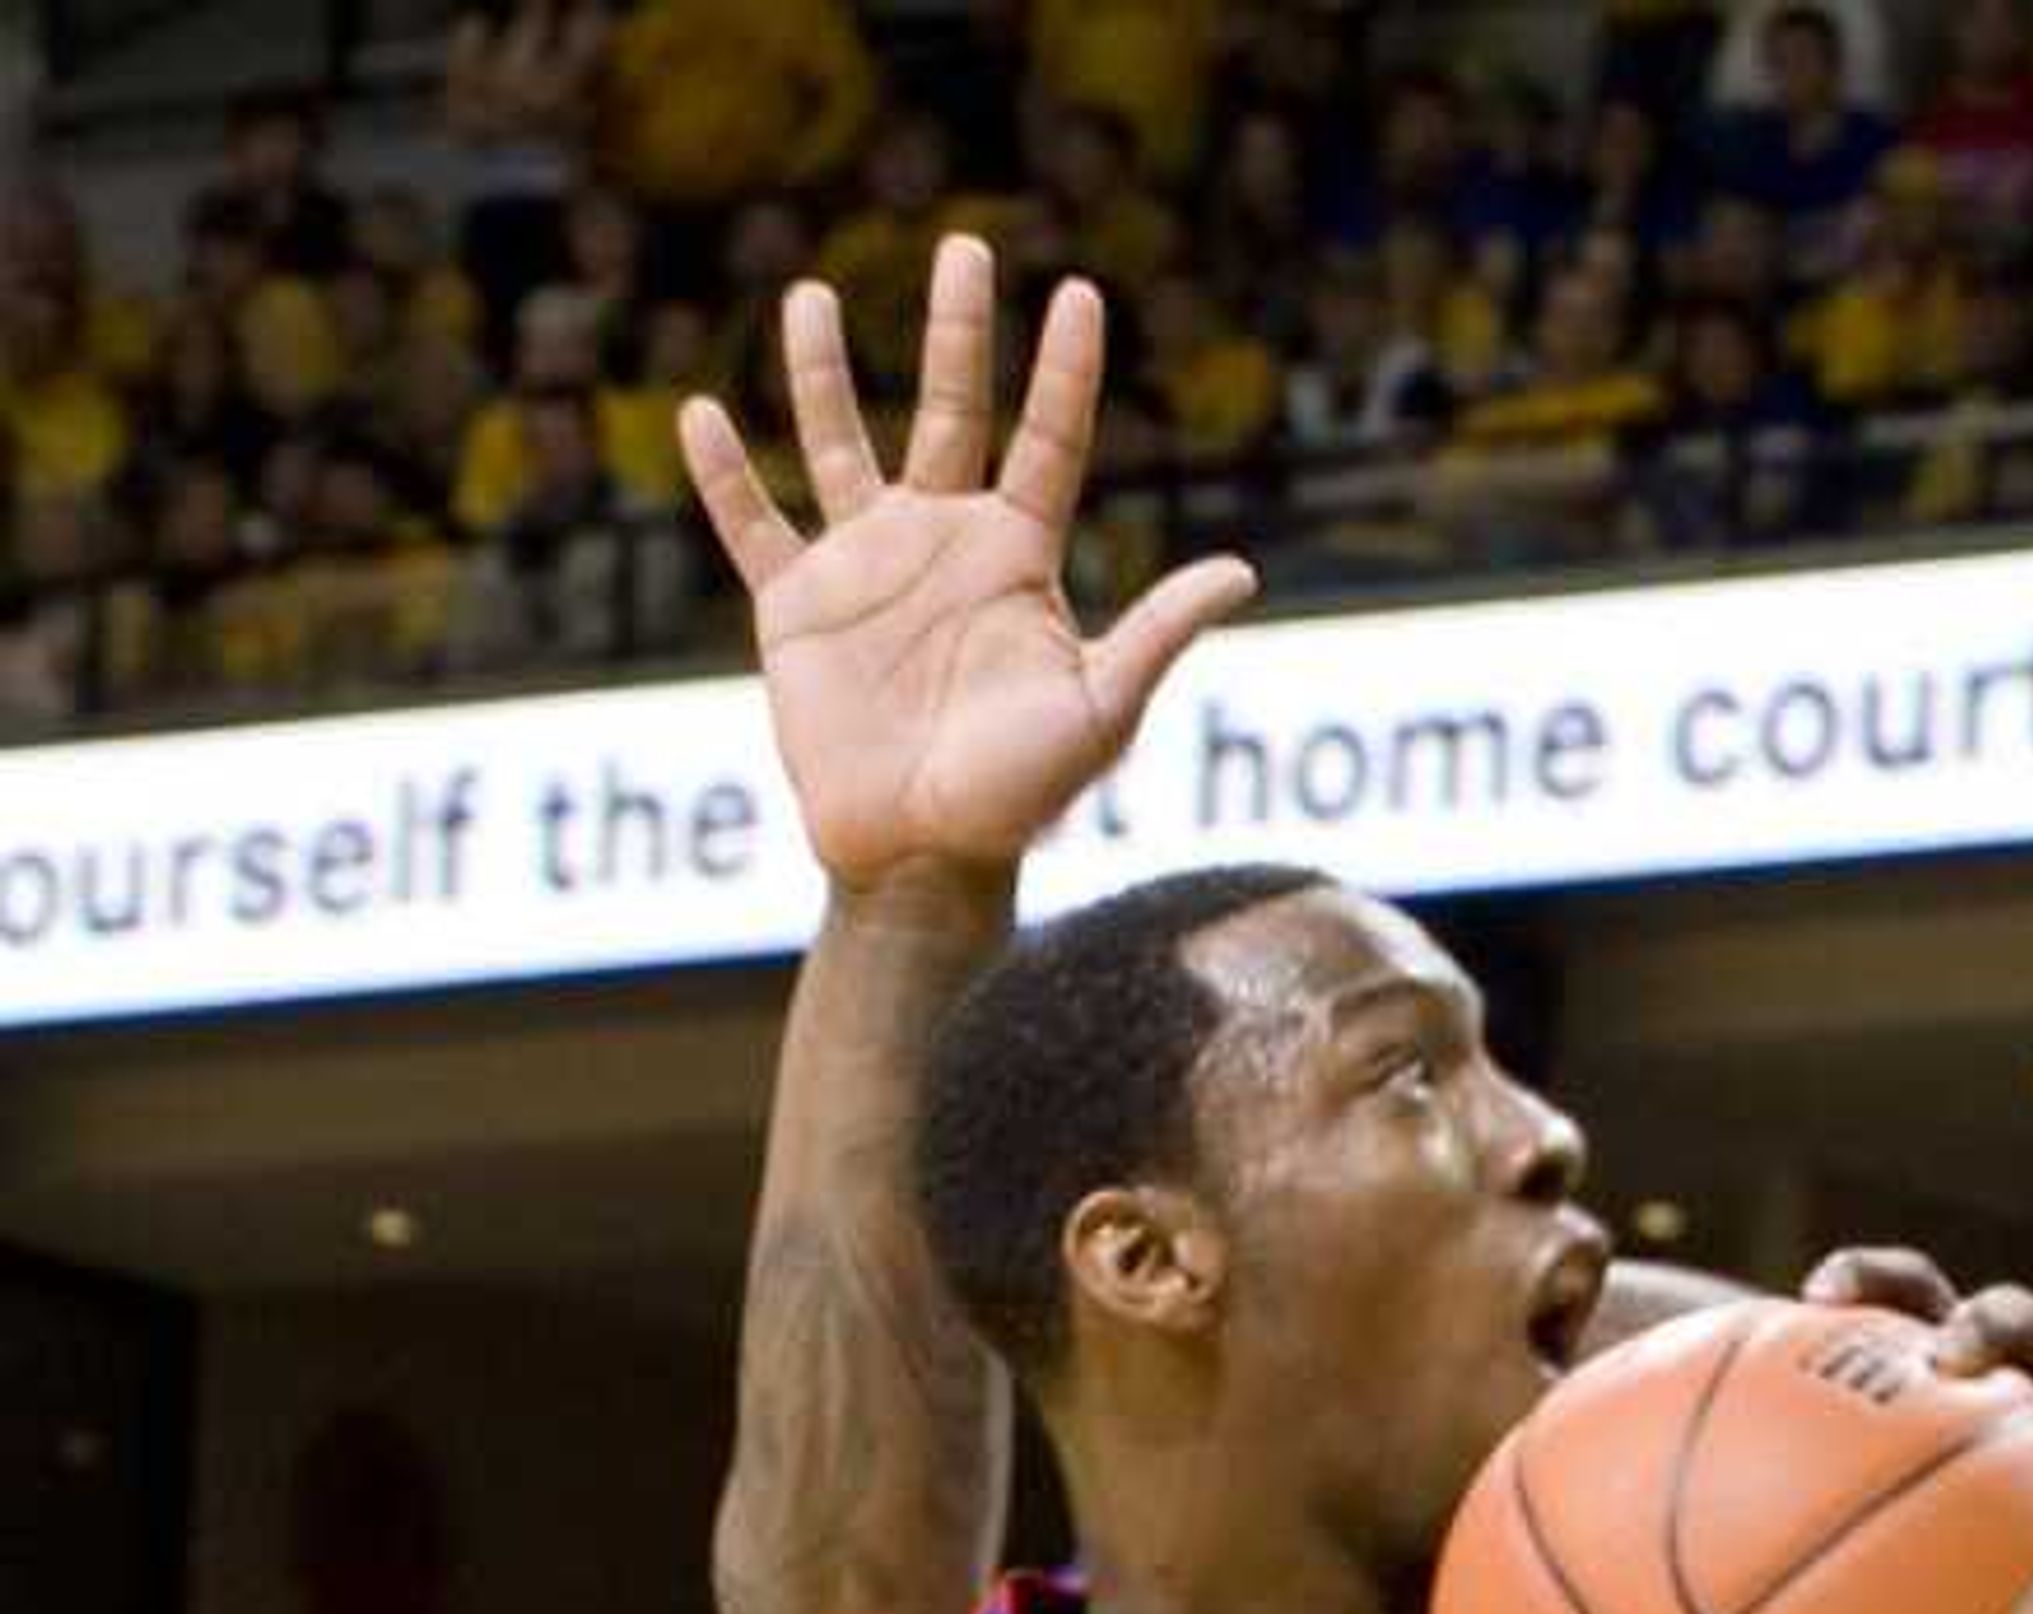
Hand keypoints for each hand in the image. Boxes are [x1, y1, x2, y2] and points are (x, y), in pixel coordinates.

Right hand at [681, 235, 1253, 890]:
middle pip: (952, 409)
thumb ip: (1159, 633)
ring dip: (824, 372)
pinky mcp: (797, 607)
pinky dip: (723, 476)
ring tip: (811, 295)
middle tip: (966, 246)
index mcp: (1016, 558)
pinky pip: (753, 525)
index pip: (1050, 442)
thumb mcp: (1101, 711)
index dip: (1066, 372)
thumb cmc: (1019, 798)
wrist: (922, 858)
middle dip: (959, 330)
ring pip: (840, 443)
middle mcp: (942, 543)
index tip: (1081, 294)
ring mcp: (866, 568)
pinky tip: (700, 412)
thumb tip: (1242, 571)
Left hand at [1802, 1246, 2032, 1554]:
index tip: (1815, 1293)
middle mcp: (2026, 1364)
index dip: (1869, 1278)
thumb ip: (1796, 1491)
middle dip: (1983, 1333)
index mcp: (1950, 1346)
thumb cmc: (1935, 1504)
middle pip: (2010, 1316)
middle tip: (1948, 1362)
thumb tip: (1685, 1560)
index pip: (1908, 1286)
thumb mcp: (1861, 1491)